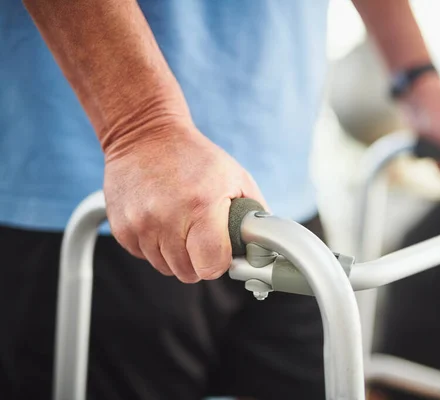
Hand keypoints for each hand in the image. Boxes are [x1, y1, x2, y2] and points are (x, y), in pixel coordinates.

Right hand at [103, 118, 266, 282]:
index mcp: (201, 207)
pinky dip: (154, 245)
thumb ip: (254, 214)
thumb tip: (264, 244)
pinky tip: (160, 220)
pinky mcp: (121, 227)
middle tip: (201, 237)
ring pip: (165, 267)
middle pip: (187, 273)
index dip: (219, 263)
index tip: (219, 252)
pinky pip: (143, 256)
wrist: (145, 135)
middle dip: (198, 260)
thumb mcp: (236, 177)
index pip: (211, 266)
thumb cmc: (195, 156)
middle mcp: (167, 218)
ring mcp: (140, 224)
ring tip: (179, 223)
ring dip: (175, 254)